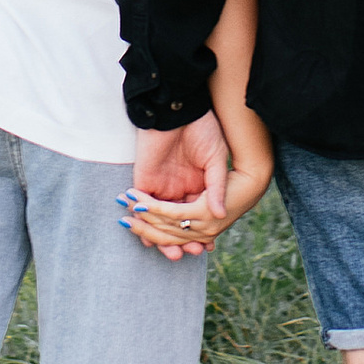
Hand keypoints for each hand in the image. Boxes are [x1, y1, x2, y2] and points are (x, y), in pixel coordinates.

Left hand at [124, 113, 228, 259]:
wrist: (180, 109)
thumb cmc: (203, 129)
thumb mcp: (216, 159)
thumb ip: (217, 186)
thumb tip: (221, 214)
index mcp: (199, 188)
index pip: (196, 218)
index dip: (200, 234)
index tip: (206, 249)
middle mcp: (180, 191)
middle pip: (177, 225)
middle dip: (182, 242)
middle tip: (189, 254)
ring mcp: (162, 187)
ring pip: (158, 221)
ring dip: (163, 239)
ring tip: (172, 253)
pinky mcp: (145, 181)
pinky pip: (142, 207)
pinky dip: (145, 222)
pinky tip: (149, 238)